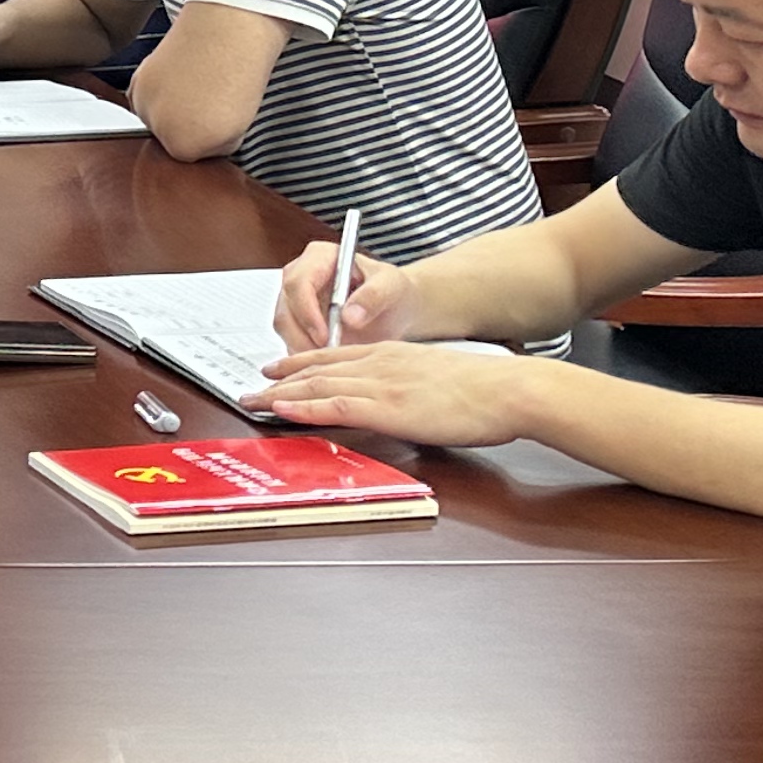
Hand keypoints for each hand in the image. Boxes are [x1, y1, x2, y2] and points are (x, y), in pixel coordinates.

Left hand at [246, 338, 539, 447]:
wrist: (509, 389)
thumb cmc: (486, 388)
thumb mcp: (439, 376)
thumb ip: (412, 382)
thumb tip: (404, 399)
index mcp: (392, 354)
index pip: (335, 355)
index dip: (302, 362)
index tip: (279, 368)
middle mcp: (379, 363)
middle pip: (318, 369)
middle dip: (282, 378)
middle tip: (253, 385)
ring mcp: (381, 384)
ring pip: (318, 385)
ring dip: (282, 393)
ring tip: (253, 399)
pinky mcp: (388, 407)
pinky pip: (335, 405)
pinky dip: (305, 407)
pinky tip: (283, 408)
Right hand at [273, 238, 423, 353]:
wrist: (393, 309)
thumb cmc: (391, 291)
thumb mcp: (391, 287)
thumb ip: (373, 297)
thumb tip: (349, 316)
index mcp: (320, 257)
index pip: (298, 282)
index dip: (306, 311)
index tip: (324, 336)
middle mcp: (301, 275)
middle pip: (286, 308)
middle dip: (303, 337)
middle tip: (329, 356)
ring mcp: (295, 299)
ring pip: (285, 328)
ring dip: (304, 348)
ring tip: (334, 360)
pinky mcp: (296, 322)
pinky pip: (291, 341)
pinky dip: (306, 356)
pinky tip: (328, 361)